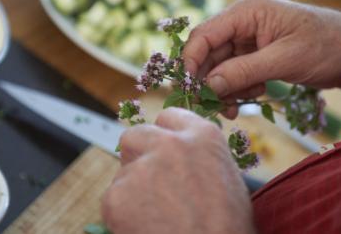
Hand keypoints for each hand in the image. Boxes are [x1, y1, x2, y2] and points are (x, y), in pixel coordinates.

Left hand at [101, 108, 255, 233]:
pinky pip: (113, 199)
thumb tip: (184, 156)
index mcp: (202, 136)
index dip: (165, 136)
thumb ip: (201, 157)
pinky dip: (122, 216)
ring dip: (132, 190)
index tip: (162, 150)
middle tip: (148, 184)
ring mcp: (141, 168)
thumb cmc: (228, 228)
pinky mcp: (117, 195)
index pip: (170, 117)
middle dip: (138, 155)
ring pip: (123, 172)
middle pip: (136, 135)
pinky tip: (145, 228)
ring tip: (155, 218)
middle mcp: (169, 144)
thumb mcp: (227, 179)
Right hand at [183, 0, 340, 118]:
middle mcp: (243, 22)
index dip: (191, 61)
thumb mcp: (283, 60)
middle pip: (209, 53)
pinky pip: (236, 73)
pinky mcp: (257, 54)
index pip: (204, 35)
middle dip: (209, 81)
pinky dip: (239, 88)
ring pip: (221, 67)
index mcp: (246, 11)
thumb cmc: (325, 46)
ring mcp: (250, 39)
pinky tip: (253, 97)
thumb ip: (243, 72)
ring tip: (235, 109)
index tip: (189, 88)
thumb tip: (208, 86)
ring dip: (224, 88)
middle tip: (215, 107)